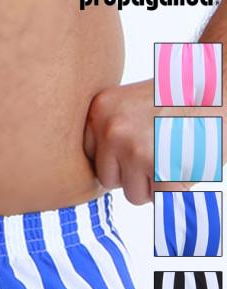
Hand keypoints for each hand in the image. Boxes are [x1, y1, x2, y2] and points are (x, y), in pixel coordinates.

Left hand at [84, 79, 190, 204]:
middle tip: (163, 146)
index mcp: (99, 110)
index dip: (119, 159)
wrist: (226, 87)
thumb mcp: (128, 104)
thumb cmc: (179, 102)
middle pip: (109, 181)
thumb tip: (76, 182)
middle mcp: (112, 129)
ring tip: (175, 151)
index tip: (141, 138)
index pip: (92, 159)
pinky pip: (161, 201)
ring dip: (157, 184)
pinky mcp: (164, 170)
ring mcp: (137, 150)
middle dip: (135, 174)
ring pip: (133, 195)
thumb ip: (104, 133)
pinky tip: (187, 162)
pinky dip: (178, 191)